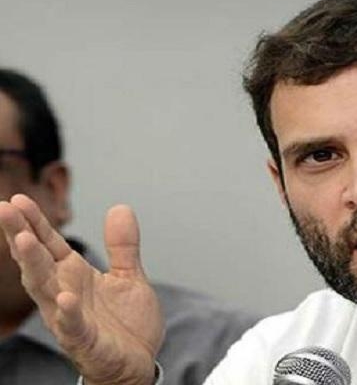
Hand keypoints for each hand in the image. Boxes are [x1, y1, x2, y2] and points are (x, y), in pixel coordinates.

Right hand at [0, 194, 162, 384]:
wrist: (137, 362)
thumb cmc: (126, 322)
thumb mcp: (128, 276)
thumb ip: (122, 246)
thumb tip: (120, 207)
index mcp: (74, 275)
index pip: (49, 245)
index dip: (35, 223)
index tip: (18, 199)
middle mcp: (64, 293)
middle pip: (37, 262)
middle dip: (21, 235)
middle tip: (5, 209)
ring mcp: (70, 318)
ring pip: (45, 290)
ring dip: (33, 266)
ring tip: (24, 240)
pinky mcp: (84, 341)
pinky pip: (73, 326)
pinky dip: (68, 313)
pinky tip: (65, 298)